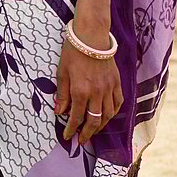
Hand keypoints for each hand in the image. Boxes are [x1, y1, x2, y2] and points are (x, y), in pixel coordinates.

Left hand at [55, 26, 122, 145]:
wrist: (92, 36)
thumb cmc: (73, 51)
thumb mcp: (62, 72)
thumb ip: (62, 94)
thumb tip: (58, 111)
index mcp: (80, 91)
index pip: (76, 117)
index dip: (71, 129)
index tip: (67, 136)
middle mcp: (96, 93)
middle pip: (93, 121)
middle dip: (86, 134)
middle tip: (81, 141)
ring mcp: (108, 89)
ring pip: (107, 115)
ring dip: (100, 126)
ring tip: (93, 131)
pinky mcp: (117, 82)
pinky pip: (118, 103)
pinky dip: (113, 112)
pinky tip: (108, 115)